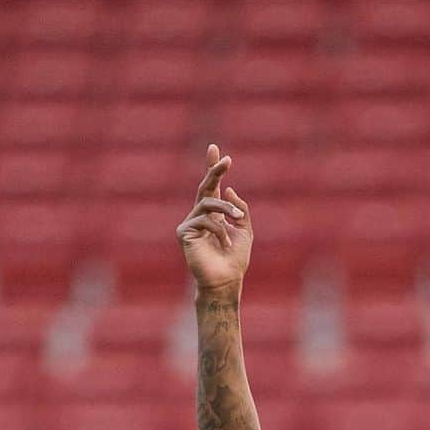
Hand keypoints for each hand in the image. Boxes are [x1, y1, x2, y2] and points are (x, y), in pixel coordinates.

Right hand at [176, 143, 252, 293]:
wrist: (227, 281)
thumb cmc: (235, 260)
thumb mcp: (245, 231)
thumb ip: (239, 210)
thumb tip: (230, 190)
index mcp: (214, 215)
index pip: (212, 187)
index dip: (213, 169)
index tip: (215, 148)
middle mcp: (200, 216)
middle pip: (205, 187)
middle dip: (215, 171)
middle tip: (225, 159)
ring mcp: (191, 223)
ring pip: (208, 202)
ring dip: (226, 209)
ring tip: (237, 220)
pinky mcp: (185, 232)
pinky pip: (205, 221)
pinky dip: (219, 231)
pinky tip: (224, 244)